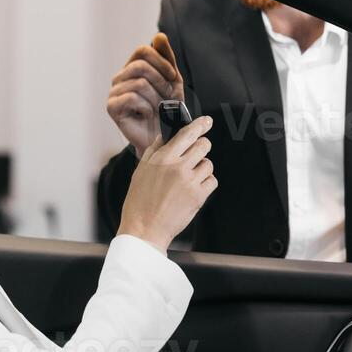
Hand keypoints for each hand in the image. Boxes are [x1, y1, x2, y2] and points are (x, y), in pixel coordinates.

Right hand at [107, 33, 185, 158]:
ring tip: (159, 109)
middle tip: (168, 97)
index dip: (161, 62)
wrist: (164, 138)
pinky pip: (131, 98)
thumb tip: (159, 36)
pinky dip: (146, 107)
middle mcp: (121, 77)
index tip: (173, 78)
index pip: (143, 50)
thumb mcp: (173, 81)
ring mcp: (114, 92)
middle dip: (161, 82)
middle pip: (140, 66)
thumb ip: (167, 59)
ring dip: (156, 98)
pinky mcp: (111, 107)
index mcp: (133, 68)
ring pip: (139, 83)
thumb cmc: (168, 110)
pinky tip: (148, 115)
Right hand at [118, 115, 216, 252]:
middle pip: (203, 145)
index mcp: (163, 158)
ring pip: (208, 164)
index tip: (206, 122)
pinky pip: (212, 181)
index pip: (187, 134)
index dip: (200, 125)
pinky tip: (193, 189)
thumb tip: (165, 136)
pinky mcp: (199, 196)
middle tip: (195, 154)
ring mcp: (190, 181)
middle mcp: (178, 167)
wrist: (144, 229)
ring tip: (189, 178)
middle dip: (202, 147)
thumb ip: (154, 151)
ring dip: (202, 168)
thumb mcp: (140, 171)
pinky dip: (206, 183)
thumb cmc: (139, 202)